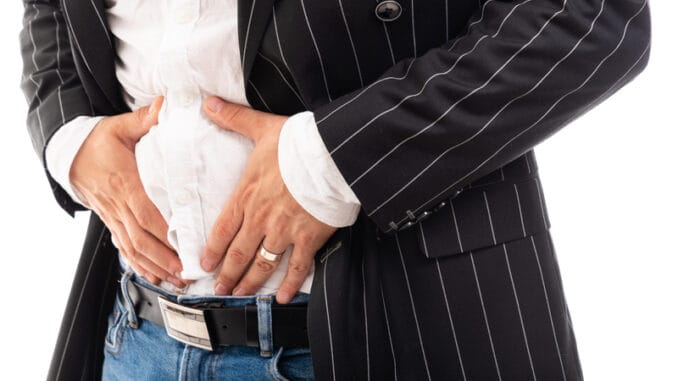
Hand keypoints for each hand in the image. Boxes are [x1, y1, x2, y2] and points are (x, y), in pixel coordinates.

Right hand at [70, 97, 186, 286]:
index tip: (183, 243)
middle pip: (143, 238)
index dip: (163, 230)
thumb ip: (145, 120)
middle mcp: (119, 205)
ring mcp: (115, 217)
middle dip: (165, 258)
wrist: (70, 155)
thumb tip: (164, 106)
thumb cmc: (99, 142)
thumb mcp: (121, 126)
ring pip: (135, 249)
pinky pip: (126, 249)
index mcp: (125, 182)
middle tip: (189, 272)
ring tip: (178, 281)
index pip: (145, 211)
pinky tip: (155, 278)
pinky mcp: (113, 223)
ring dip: (156, 267)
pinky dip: (140, 266)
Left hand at [200, 97, 336, 302]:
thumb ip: (233, 118)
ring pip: (263, 264)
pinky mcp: (309, 238)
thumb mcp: (261, 127)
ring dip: (250, 283)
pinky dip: (291, 284)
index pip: (223, 228)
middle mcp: (261, 218)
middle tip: (219, 288)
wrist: (331, 156)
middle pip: (239, 252)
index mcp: (248, 195)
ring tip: (242, 295)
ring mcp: (285, 231)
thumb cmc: (298, 142)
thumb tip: (208, 102)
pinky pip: (298, 266)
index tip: (205, 264)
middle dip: (227, 273)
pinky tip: (285, 297)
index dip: (212, 249)